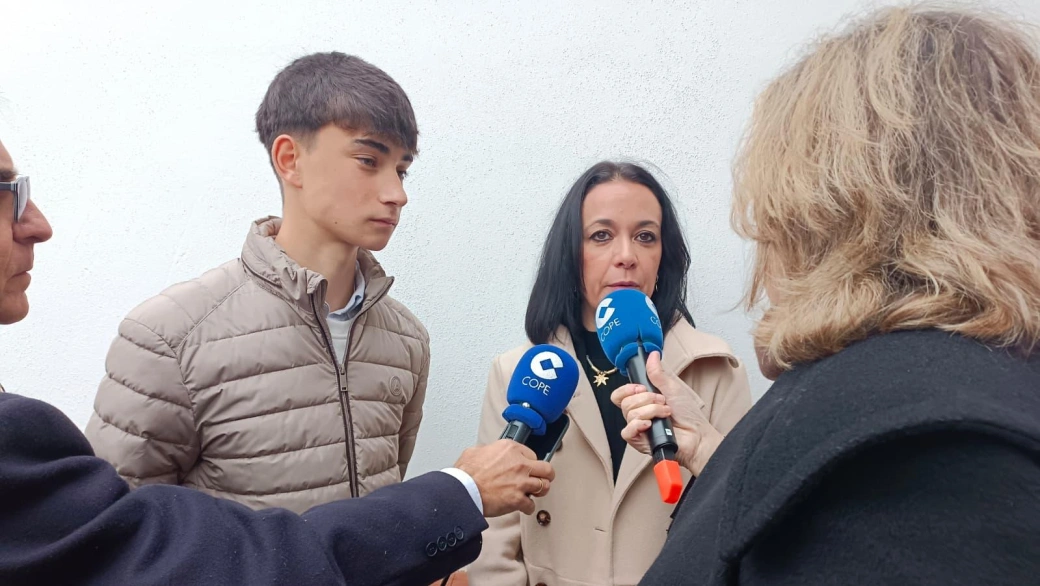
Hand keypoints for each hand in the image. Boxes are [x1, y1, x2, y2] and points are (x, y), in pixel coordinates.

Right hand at [453, 439, 554, 516]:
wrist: (462, 491)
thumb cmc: (465, 474)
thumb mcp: (475, 451)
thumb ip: (489, 450)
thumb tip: (489, 453)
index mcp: (510, 449)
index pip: (532, 454)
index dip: (529, 462)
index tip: (528, 467)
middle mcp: (519, 464)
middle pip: (546, 469)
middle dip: (545, 475)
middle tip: (541, 478)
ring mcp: (520, 482)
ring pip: (544, 486)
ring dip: (540, 491)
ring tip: (534, 493)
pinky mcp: (518, 499)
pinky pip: (531, 505)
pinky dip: (527, 507)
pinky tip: (522, 506)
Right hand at [610, 351, 723, 475]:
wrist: (697, 434)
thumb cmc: (687, 413)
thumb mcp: (672, 388)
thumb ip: (658, 373)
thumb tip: (652, 355)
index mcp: (641, 401)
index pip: (620, 394)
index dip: (626, 389)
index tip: (642, 387)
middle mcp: (637, 414)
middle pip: (624, 402)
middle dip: (646, 398)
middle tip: (662, 401)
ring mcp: (637, 428)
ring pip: (630, 414)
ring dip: (651, 410)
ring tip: (666, 413)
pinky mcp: (639, 441)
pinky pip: (627, 431)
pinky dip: (638, 425)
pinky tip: (650, 424)